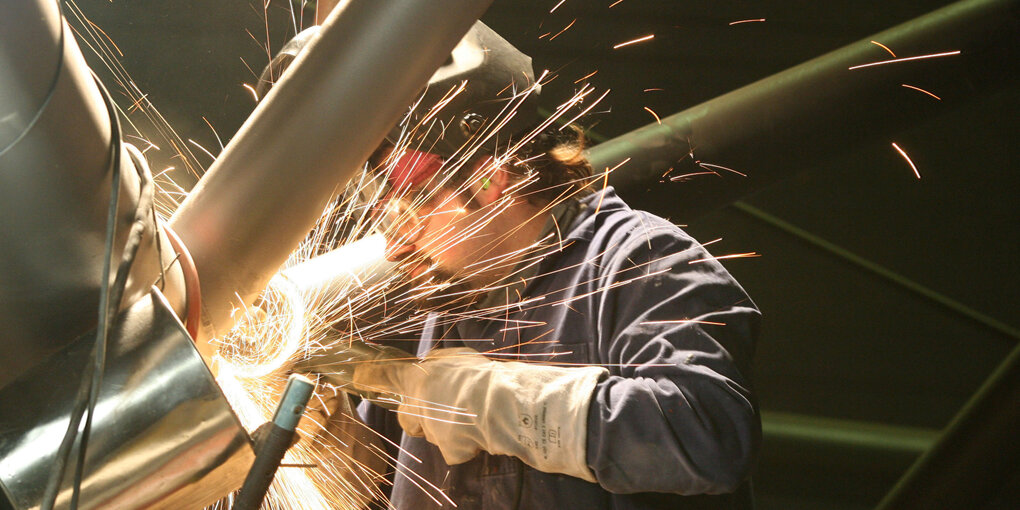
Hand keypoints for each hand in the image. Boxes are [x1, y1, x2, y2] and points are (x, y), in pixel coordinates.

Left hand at [352, 347, 607, 480]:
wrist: (499, 402)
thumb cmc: (484, 375)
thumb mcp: (458, 357)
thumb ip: (440, 363)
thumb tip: (433, 366)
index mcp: (420, 376)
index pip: (387, 375)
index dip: (371, 376)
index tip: (357, 375)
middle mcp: (418, 403)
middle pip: (408, 415)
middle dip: (421, 416)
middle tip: (447, 409)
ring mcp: (432, 429)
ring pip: (436, 432)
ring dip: (451, 428)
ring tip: (476, 417)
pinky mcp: (447, 449)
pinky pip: (455, 449)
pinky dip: (466, 444)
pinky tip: (481, 434)